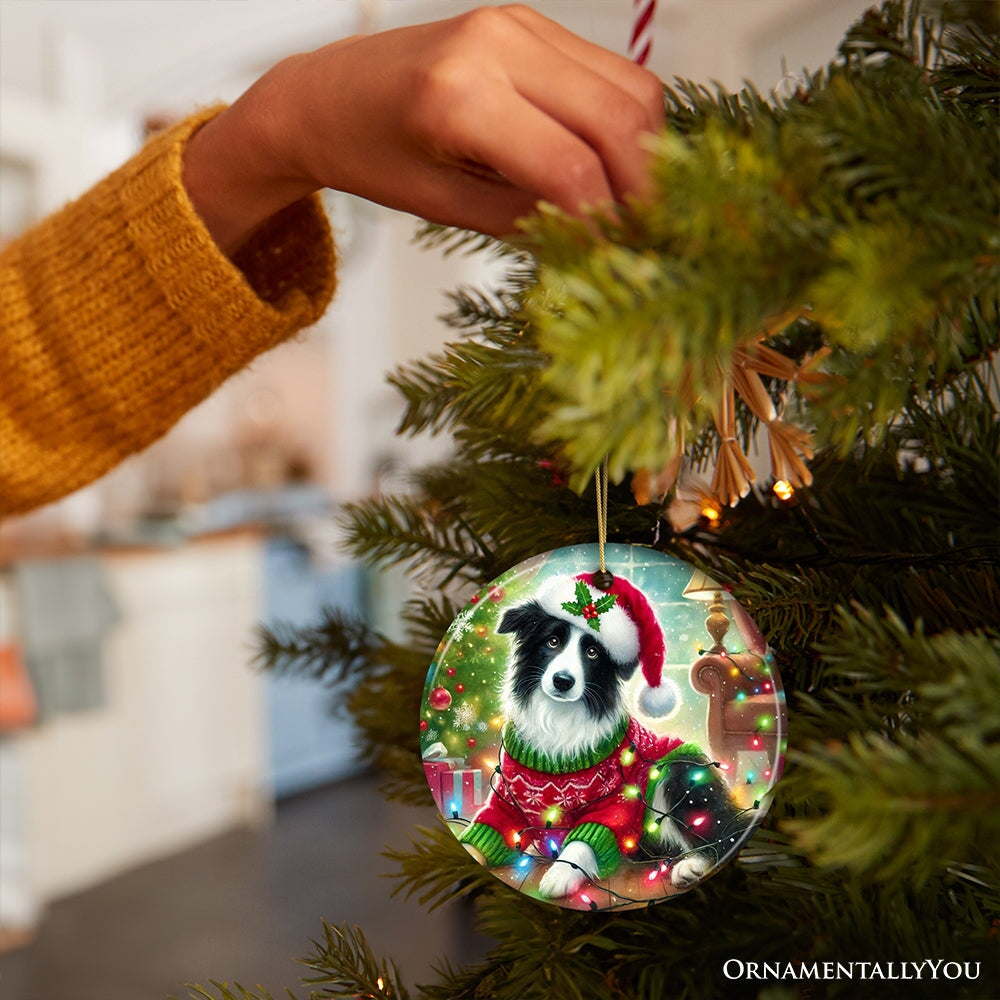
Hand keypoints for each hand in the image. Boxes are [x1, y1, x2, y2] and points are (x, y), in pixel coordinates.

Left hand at [183, 5, 663, 251]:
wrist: (329, 93)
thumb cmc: (372, 153)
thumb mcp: (444, 206)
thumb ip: (526, 219)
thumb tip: (602, 235)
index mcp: (459, 97)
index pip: (570, 167)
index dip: (607, 220)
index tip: (622, 255)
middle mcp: (496, 44)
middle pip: (618, 118)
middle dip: (644, 186)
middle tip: (647, 233)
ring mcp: (519, 22)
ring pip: (629, 88)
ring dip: (644, 151)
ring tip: (629, 201)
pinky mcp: (532, 21)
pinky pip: (610, 71)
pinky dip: (623, 121)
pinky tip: (609, 161)